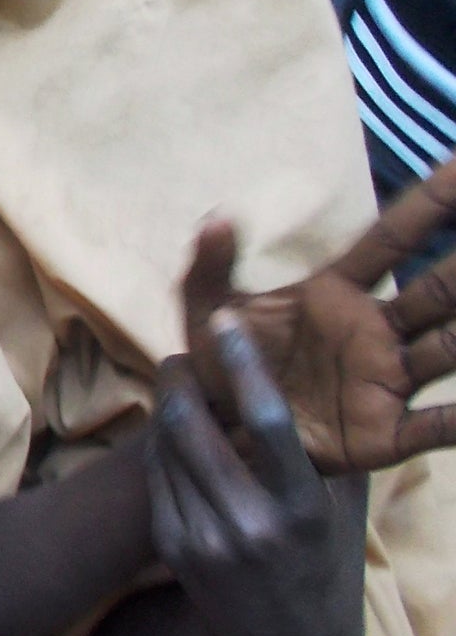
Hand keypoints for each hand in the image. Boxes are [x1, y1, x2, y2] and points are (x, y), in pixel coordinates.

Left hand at [145, 340, 366, 635]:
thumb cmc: (323, 553)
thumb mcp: (341, 504)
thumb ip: (332, 447)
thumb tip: (333, 369)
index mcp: (303, 508)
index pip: (268, 422)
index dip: (241, 364)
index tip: (224, 320)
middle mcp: (252, 526)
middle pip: (192, 427)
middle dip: (179, 379)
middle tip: (184, 355)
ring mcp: (207, 539)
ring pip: (166, 446)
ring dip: (166, 406)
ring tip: (180, 386)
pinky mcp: (174, 548)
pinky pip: (156, 475)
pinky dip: (160, 443)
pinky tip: (173, 429)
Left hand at [182, 156, 455, 471]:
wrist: (219, 432)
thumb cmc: (223, 363)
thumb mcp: (205, 311)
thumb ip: (208, 265)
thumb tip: (218, 216)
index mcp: (336, 293)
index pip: (392, 238)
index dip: (431, 203)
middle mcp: (376, 330)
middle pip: (442, 290)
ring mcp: (385, 379)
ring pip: (452, 349)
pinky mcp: (383, 432)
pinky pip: (437, 425)